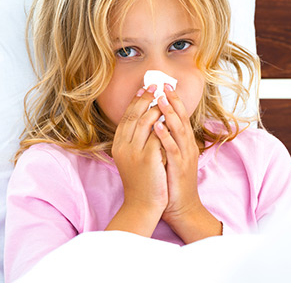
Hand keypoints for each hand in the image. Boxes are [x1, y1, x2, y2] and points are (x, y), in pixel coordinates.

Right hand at [106, 85, 167, 235]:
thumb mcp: (134, 158)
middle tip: (157, 84)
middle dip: (147, 97)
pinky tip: (172, 115)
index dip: (137, 101)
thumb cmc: (142, 182)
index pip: (127, 117)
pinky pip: (157, 136)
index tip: (146, 88)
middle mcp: (123, 147)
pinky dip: (164, 124)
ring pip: (145, 122)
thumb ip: (137, 140)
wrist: (143, 205)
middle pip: (134, 115)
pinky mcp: (148, 159)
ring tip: (165, 95)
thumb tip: (149, 119)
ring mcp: (134, 152)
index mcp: (118, 145)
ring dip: (156, 106)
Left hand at [153, 84, 202, 223]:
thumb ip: (165, 141)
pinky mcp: (179, 168)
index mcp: (184, 143)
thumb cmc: (173, 182)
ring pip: (178, 131)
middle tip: (165, 85)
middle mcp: (187, 147)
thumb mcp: (170, 157)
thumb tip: (156, 124)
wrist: (182, 207)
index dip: (173, 100)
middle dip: (173, 101)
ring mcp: (185, 157)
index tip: (164, 86)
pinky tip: (158, 126)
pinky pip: (172, 149)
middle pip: (182, 119)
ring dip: (170, 114)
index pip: (180, 117)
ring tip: (161, 99)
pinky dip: (165, 137)